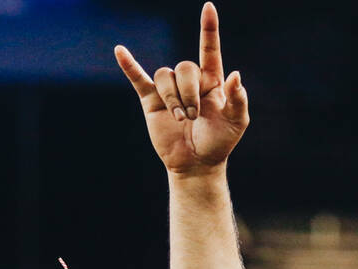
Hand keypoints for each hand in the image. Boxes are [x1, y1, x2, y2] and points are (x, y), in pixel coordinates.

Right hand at [115, 3, 248, 176]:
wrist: (196, 164)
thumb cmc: (219, 143)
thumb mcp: (236, 123)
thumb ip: (238, 99)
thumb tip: (235, 74)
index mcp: (211, 80)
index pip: (209, 49)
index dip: (209, 29)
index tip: (208, 8)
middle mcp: (190, 81)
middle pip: (185, 68)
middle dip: (189, 93)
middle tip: (193, 116)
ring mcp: (170, 90)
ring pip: (166, 76)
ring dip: (173, 99)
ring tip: (179, 119)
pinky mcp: (152, 101)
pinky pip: (138, 78)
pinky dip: (129, 65)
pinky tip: (119, 51)